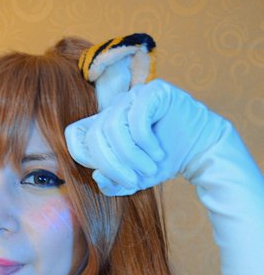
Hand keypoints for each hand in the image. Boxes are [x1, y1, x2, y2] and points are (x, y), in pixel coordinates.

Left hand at [65, 79, 224, 195]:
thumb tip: (97, 175)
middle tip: (132, 182)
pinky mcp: (152, 91)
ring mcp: (132, 97)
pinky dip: (145, 142)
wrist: (198, 151)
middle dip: (113, 165)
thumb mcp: (134, 180)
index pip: (75, 135)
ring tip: (150, 168)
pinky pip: (136, 118)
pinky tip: (158, 153)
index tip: (105, 174)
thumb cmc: (163, 162)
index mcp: (103, 126)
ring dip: (132, 156)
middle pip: (95, 136)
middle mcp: (114, 108)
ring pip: (114, 127)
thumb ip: (113, 183)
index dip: (84, 156)